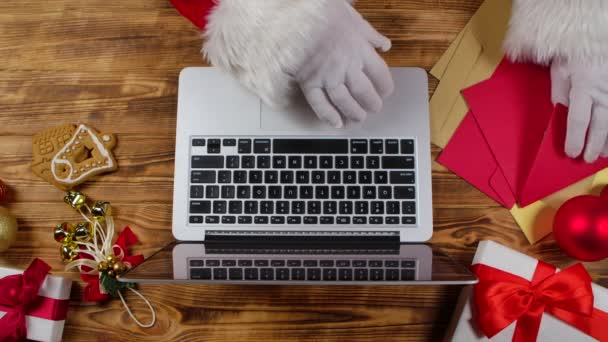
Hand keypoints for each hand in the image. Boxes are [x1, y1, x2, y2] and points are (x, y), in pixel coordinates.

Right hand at [295, 1, 393, 127]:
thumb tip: (385, 45)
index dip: (385, 85)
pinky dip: (328, 115)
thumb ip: (370, 33)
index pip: (380, 74)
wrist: (295, 19)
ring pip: (345, 101)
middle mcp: (347, 67)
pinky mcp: (309, 82)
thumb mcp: (352, 15)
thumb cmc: (321, 12)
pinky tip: (335, 123)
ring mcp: (327, 77)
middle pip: (364, 91)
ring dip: (353, 112)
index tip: (386, 91)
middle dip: (372, 102)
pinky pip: (320, 104)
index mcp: (360, 49)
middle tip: (375, 108)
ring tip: (359, 118)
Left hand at [551, 59, 607, 162]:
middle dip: (594, 145)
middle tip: (587, 159)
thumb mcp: (560, 70)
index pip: (579, 120)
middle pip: (600, 125)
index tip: (571, 153)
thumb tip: (560, 113)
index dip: (576, 139)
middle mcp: (603, 91)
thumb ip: (559, 93)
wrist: (595, 34)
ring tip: (602, 154)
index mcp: (583, 86)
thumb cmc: (575, 52)